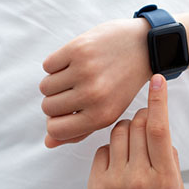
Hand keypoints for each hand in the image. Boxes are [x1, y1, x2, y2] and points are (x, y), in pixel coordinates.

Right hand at [39, 18, 151, 147]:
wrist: (143, 46)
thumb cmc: (122, 83)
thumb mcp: (108, 112)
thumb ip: (79, 130)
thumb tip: (48, 142)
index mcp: (102, 116)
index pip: (55, 129)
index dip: (55, 122)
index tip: (65, 113)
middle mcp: (93, 95)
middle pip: (48, 107)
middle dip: (56, 101)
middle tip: (73, 91)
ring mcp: (85, 71)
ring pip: (45, 87)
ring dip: (55, 82)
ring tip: (74, 77)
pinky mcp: (78, 49)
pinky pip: (48, 66)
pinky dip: (57, 65)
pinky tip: (75, 62)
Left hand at [86, 74, 184, 188]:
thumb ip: (170, 161)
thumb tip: (160, 129)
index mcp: (166, 180)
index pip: (160, 129)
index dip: (159, 101)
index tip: (157, 79)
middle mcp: (140, 178)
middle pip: (138, 126)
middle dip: (142, 117)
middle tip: (144, 122)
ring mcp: (115, 181)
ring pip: (118, 133)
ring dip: (126, 131)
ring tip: (130, 147)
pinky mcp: (96, 184)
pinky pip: (102, 150)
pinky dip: (111, 151)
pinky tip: (116, 165)